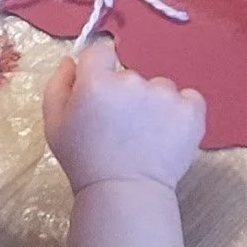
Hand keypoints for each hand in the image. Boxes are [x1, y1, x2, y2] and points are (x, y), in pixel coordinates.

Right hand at [42, 38, 205, 192]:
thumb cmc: (84, 161)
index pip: (99, 52)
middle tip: (118, 129)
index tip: (99, 92)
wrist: (124, 194)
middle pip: (129, 76)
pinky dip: (181, 112)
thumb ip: (59, 86)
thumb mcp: (55, 126)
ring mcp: (166, 95)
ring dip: (152, 105)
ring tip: (144, 138)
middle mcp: (133, 82)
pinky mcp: (191, 110)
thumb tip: (71, 60)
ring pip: (158, 88)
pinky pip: (188, 98)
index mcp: (97, 83)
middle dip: (123, 96)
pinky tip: (168, 134)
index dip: (98, 70)